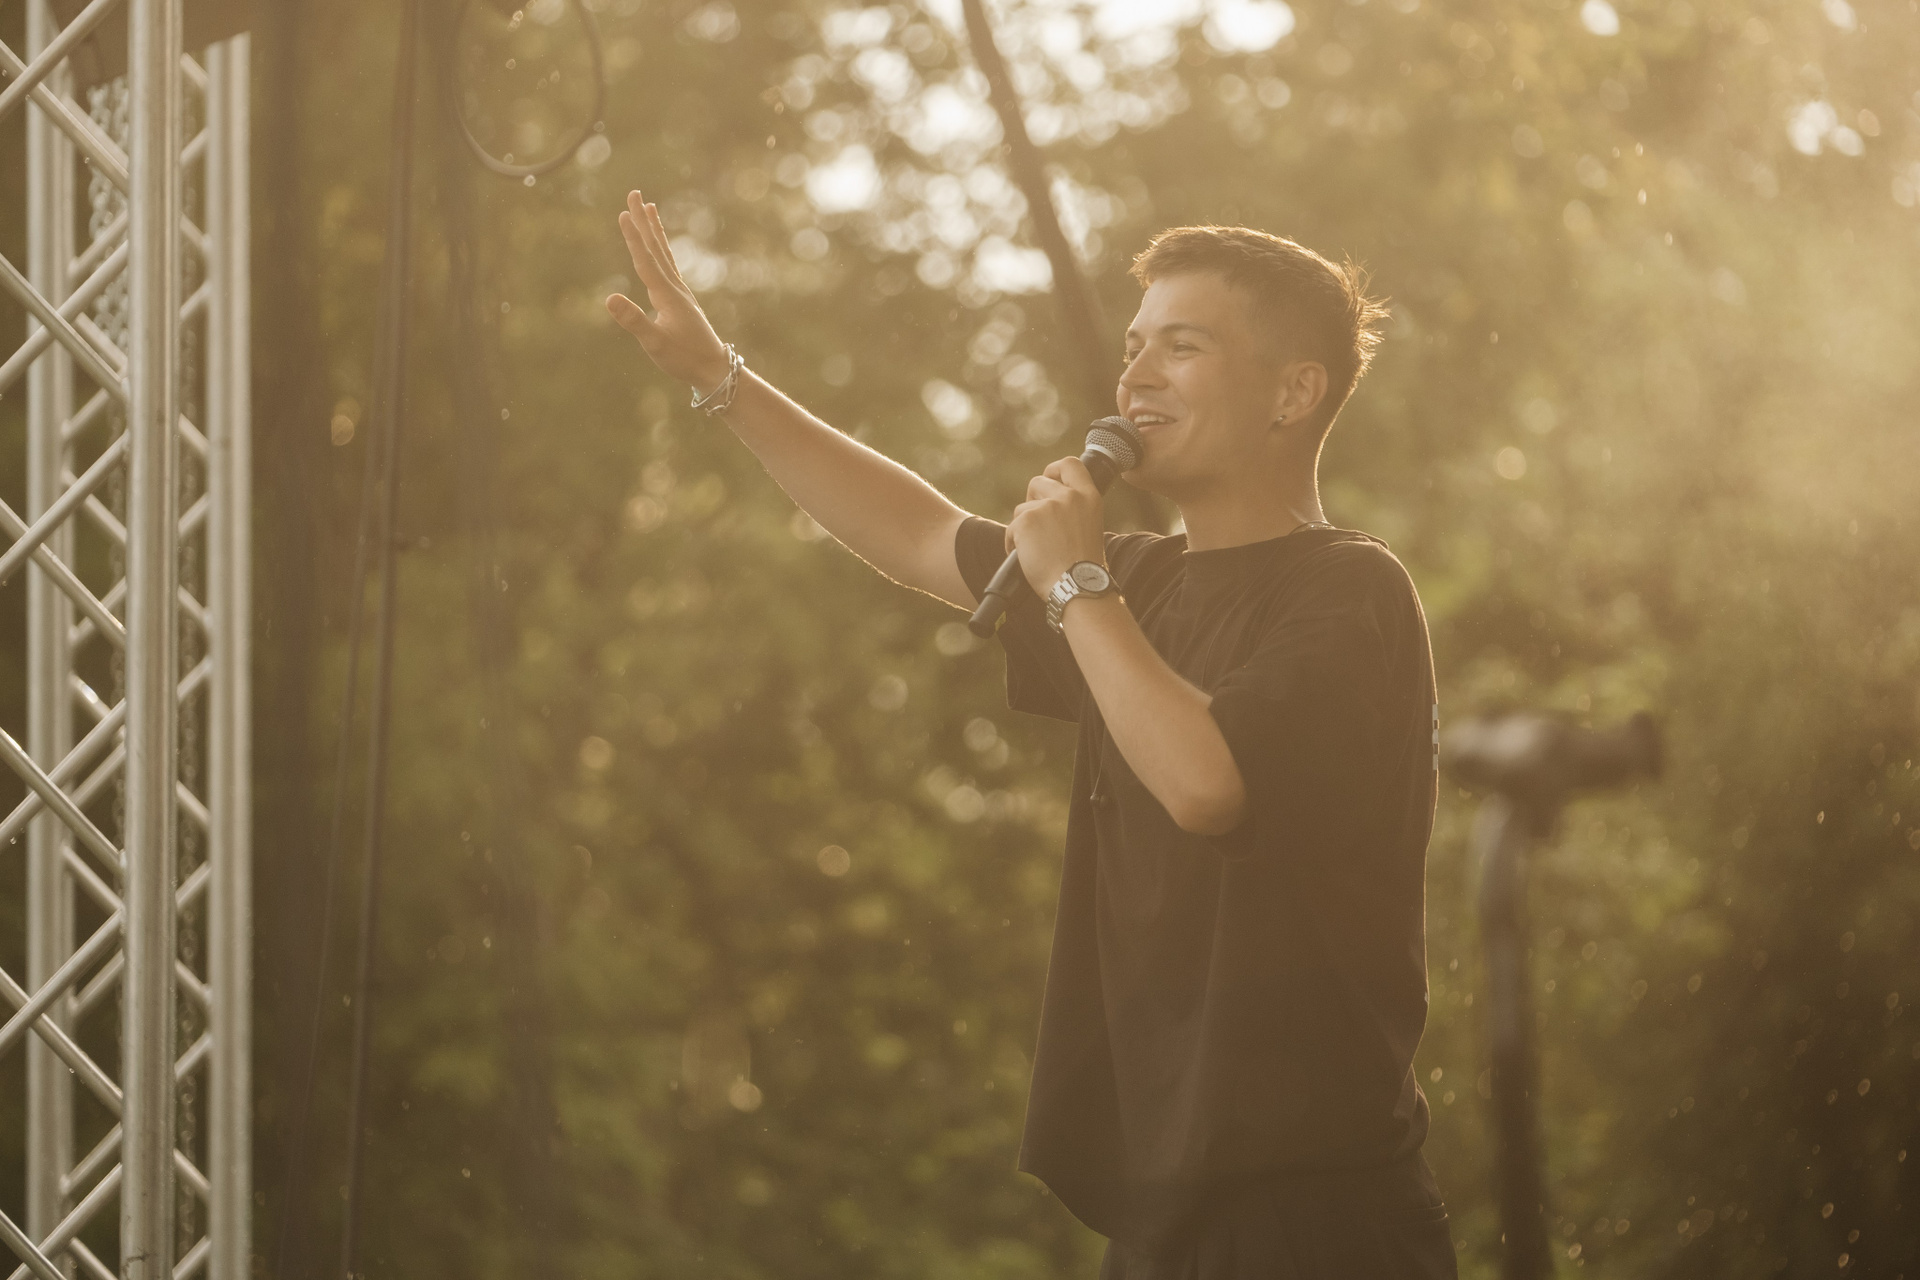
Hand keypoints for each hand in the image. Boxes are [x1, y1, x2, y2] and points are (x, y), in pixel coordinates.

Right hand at [606, 190, 730, 392]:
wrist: (713, 370)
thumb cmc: (684, 359)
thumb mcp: (655, 343)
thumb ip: (633, 320)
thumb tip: (609, 299)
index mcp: (667, 295)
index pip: (646, 259)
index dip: (633, 236)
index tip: (623, 212)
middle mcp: (675, 288)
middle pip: (656, 247)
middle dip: (643, 221)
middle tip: (635, 193)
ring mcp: (679, 292)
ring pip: (664, 253)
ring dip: (654, 230)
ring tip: (649, 207)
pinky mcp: (680, 300)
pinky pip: (668, 266)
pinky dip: (661, 250)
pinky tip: (658, 247)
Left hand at [1005, 456, 1106, 596]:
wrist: (1077, 587)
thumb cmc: (1083, 567)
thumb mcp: (1089, 528)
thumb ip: (1073, 510)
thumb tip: (1046, 503)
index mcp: (1089, 497)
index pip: (1070, 464)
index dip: (1054, 469)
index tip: (1048, 479)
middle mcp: (1069, 497)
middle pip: (1037, 482)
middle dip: (1032, 502)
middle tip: (1038, 527)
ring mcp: (1047, 507)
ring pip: (1022, 508)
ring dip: (1023, 527)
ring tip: (1036, 550)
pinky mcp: (1027, 520)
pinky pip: (1011, 528)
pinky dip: (1013, 543)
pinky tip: (1025, 558)